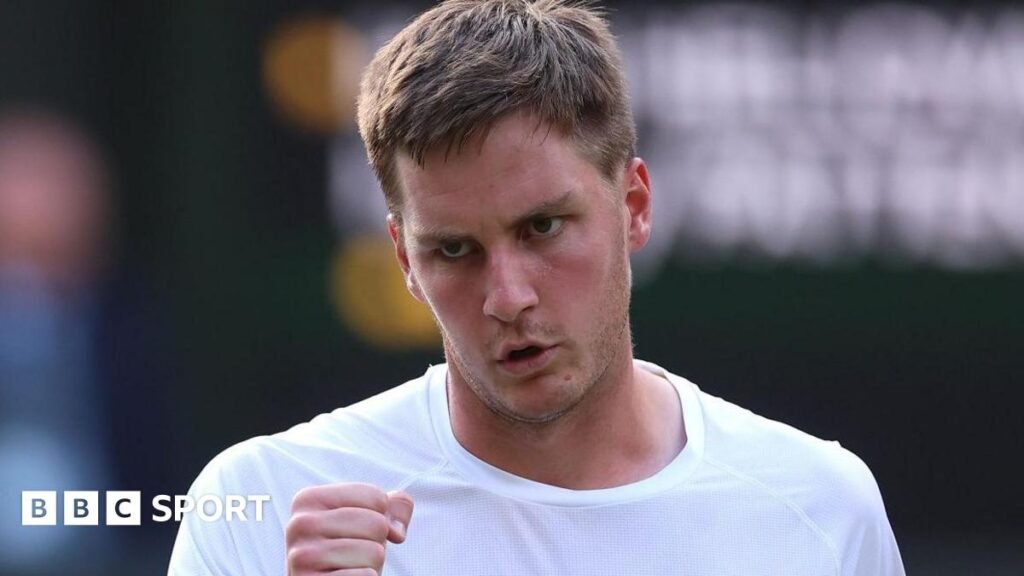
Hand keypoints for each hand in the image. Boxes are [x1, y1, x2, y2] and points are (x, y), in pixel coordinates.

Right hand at [286, 483, 414, 574]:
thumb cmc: (347, 552)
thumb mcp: (366, 521)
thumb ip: (391, 506)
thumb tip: (397, 529)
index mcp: (309, 499)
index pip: (375, 496)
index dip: (380, 517)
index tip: (359, 530)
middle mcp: (300, 524)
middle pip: (376, 523)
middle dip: (376, 542)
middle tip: (355, 553)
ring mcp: (302, 556)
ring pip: (374, 552)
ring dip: (371, 564)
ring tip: (349, 567)